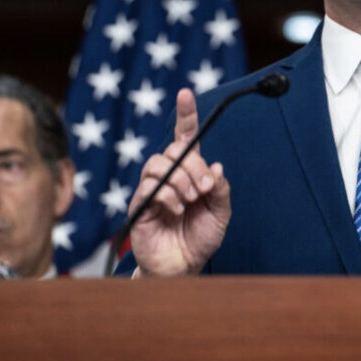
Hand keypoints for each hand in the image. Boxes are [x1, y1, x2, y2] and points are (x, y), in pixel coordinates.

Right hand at [128, 88, 230, 276]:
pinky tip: (176, 210)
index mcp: (190, 172)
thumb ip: (221, 189)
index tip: (186, 94)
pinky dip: (167, 195)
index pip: (185, 137)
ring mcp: (152, 188)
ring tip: (189, 200)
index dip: (185, 114)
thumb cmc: (201, 238)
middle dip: (193, 166)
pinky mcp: (139, 205)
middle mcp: (169, 176)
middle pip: (174, 150)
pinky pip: (148, 186)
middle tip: (203, 189)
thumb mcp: (221, 213)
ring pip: (158, 163)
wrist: (184, 267)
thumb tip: (216, 168)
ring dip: (179, 179)